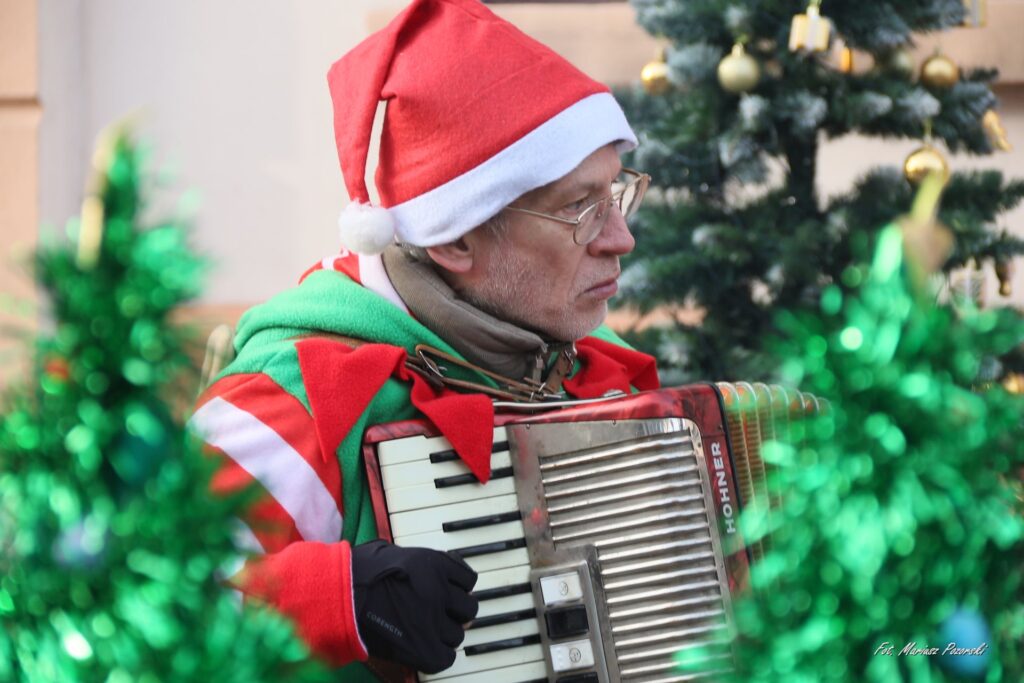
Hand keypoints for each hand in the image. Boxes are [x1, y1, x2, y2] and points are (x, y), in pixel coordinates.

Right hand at [352, 540, 477, 673]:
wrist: (337, 597)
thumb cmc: (356, 572)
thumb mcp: (392, 552)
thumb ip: (418, 562)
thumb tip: (433, 572)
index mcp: (434, 564)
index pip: (468, 580)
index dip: (458, 587)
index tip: (450, 592)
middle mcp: (439, 591)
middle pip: (468, 608)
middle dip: (456, 612)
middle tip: (441, 615)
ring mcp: (432, 621)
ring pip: (457, 634)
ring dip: (445, 635)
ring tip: (426, 633)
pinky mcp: (423, 649)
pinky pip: (446, 657)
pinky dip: (438, 655)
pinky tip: (424, 649)